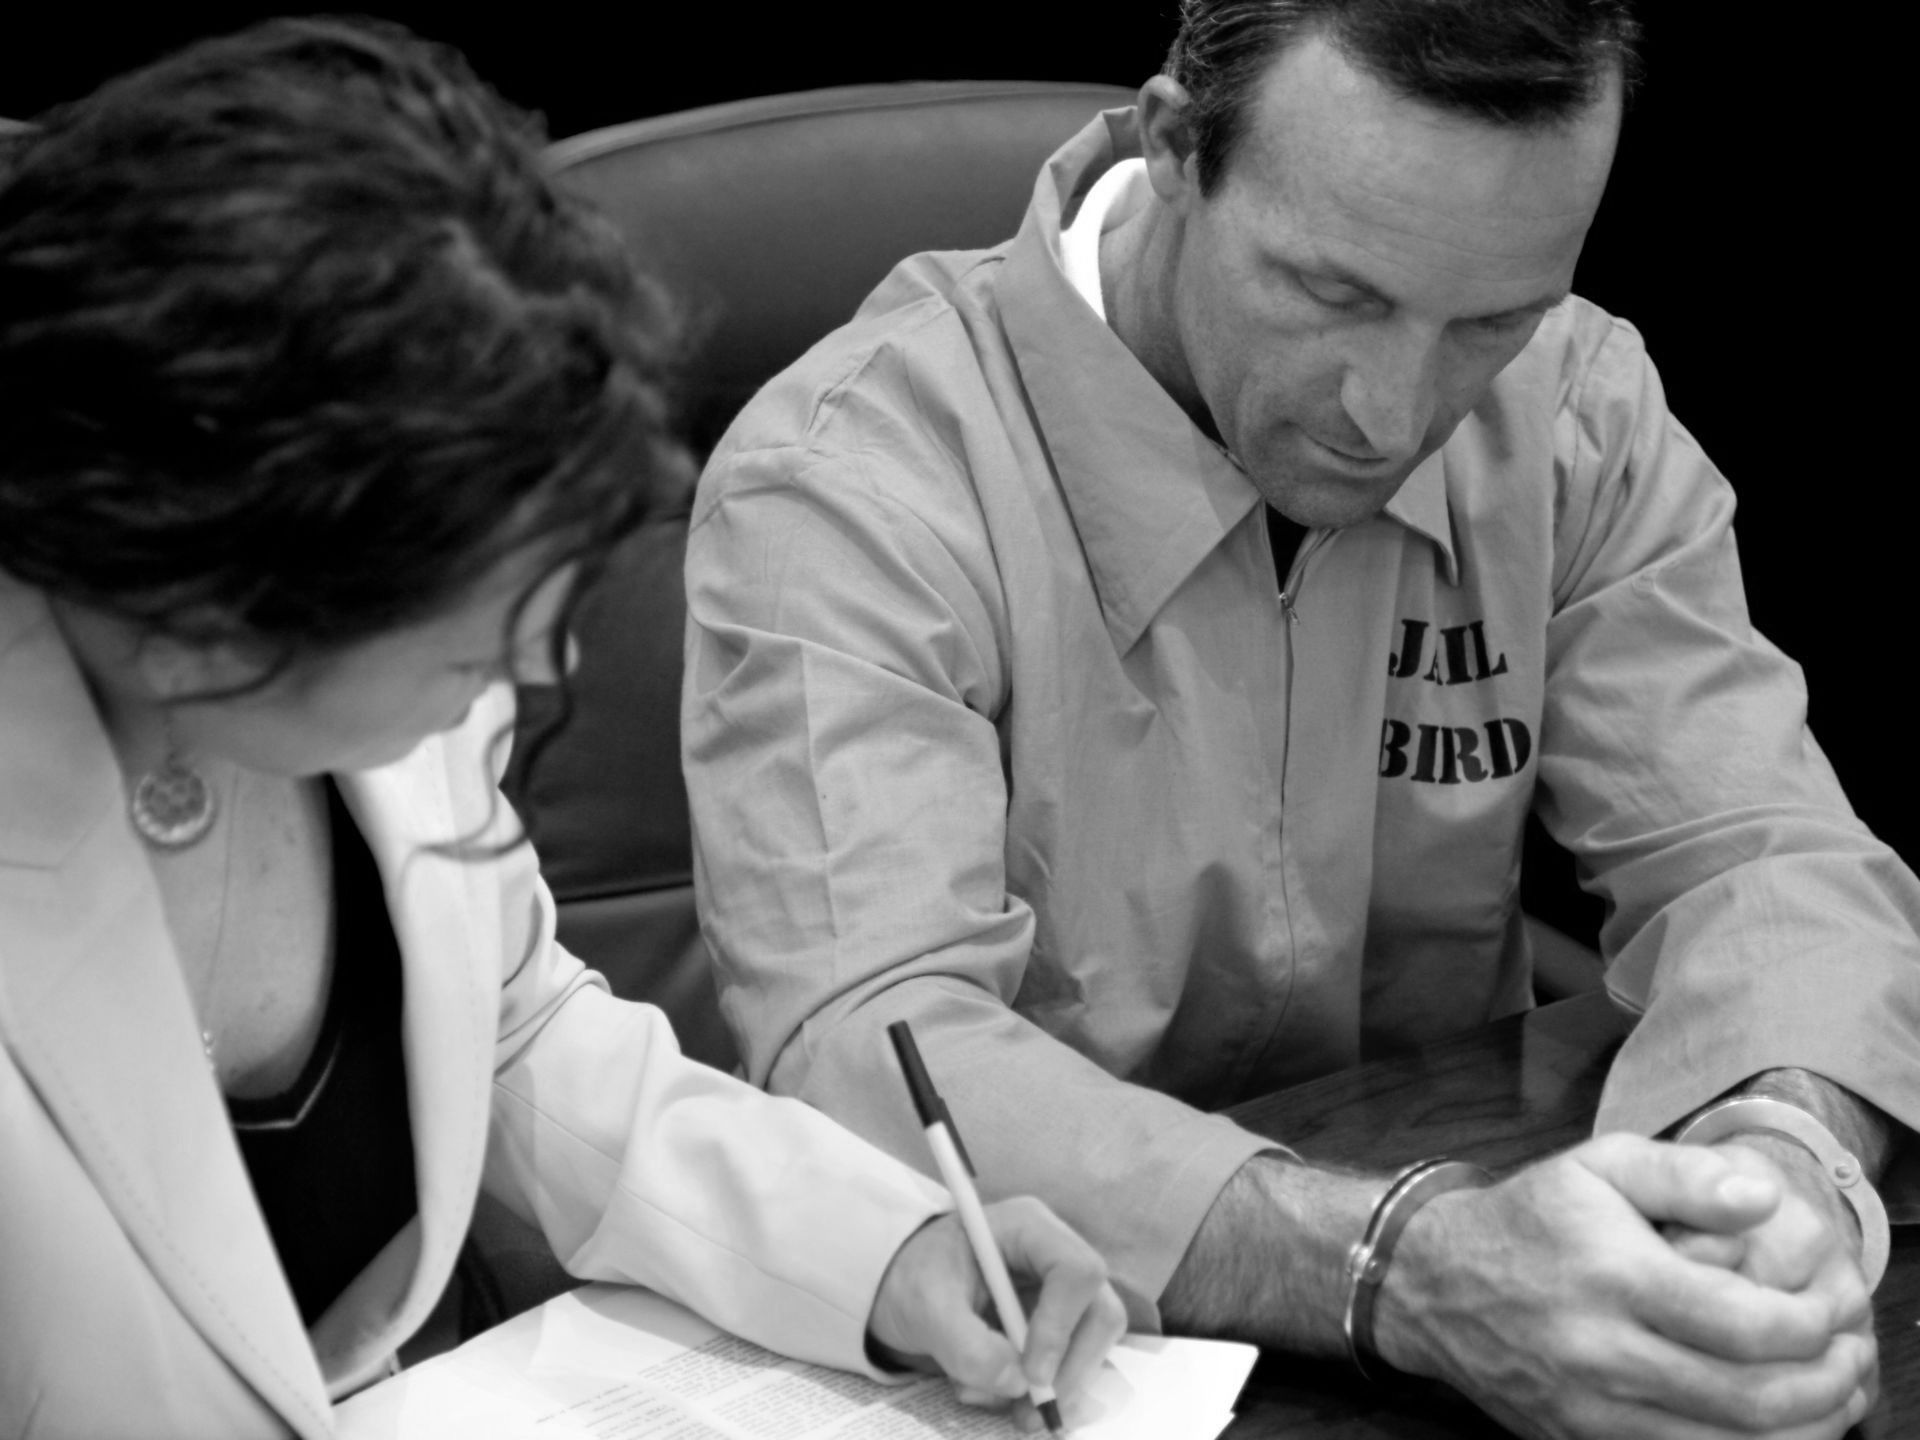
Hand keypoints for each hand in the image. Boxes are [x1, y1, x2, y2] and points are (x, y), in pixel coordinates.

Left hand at [867, 1196, 1126, 1430]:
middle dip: (1069, 1372)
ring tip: (1003, 1406)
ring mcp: (1062, 1293)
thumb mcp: (926, 1307)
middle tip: (1029, 1411)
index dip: (1061, 1328)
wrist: (904, 1289)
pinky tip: (1008, 1403)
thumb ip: (967, 1345)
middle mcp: (1056, 1256)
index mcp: (1029, 1228)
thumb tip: (1017, 1384)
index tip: (1030, 1375)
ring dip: (1056, 1389)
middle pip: (1100, 1314)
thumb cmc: (913, 1278)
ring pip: (1093, 1347)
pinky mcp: (1058, 1326)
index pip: (1077, 1273)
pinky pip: (1074, 1367)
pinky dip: (1047, 1394)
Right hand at [1372, 1133, 1875, 1439]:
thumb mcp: (1598, 1165)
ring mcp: (1591, 1408)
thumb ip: (1685, 1174)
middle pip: (1748, 1398)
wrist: (1434, 1284)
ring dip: (1796, 1429)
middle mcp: (1602, 1351)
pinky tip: (1769, 1424)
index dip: (1810, 1326)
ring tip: (1827, 1395)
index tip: (1832, 1308)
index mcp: (1614, 1276)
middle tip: (1849, 1357)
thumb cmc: (1530, 1219)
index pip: (1745, 1326)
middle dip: (1822, 1383)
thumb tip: (1765, 1199)